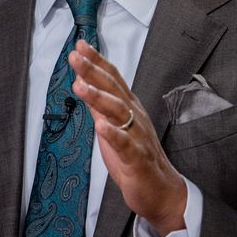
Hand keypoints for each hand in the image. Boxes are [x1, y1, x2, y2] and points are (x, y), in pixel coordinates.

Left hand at [70, 40, 186, 236]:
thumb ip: (98, 105)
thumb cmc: (135, 158)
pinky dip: (113, 135)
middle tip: (75, 56)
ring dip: (99, 98)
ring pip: (119, 113)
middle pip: (114, 89)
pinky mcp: (137, 160)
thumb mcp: (112, 126)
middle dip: (93, 71)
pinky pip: (126, 145)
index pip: (112, 79)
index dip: (97, 61)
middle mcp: (135, 117)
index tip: (80, 45)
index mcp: (129, 108)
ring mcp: (137, 137)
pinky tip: (100, 127)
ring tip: (80, 85)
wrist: (160, 191)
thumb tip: (83, 81)